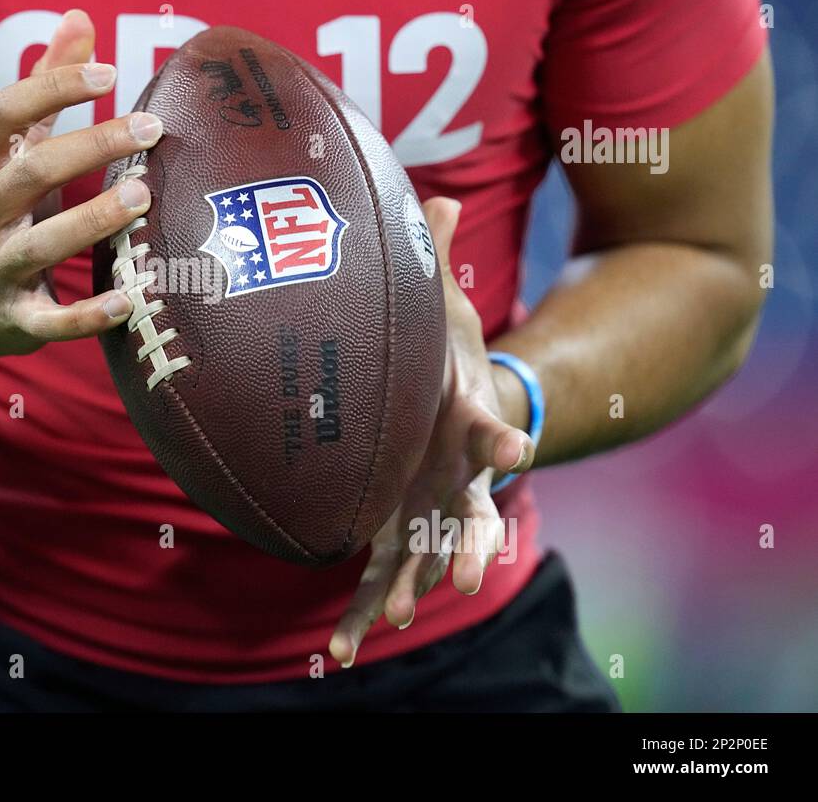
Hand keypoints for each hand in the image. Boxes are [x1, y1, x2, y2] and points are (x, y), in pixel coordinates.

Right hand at [0, 9, 162, 360]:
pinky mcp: (15, 319)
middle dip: (90, 146)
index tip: (110, 73)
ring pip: (41, 244)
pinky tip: (132, 299)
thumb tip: (79, 17)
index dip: (54, 87)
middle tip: (151, 127)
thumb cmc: (2, 210)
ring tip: (143, 195)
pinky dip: (88, 315)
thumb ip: (45, 89)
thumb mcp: (12, 152)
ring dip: (92, 219)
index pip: (4, 113)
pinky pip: (50, 321)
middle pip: (31, 171)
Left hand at [328, 197, 534, 666]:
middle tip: (459, 573)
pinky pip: (380, 574)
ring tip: (386, 623)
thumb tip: (437, 197)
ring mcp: (429, 508)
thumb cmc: (442, 355)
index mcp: (464, 420)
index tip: (513, 454)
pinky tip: (336, 652)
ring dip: (408, 588)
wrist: (451, 405)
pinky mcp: (399, 528)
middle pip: (470, 512)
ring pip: (423, 559)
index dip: (500, 440)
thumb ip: (436, 261)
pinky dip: (362, 610)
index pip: (491, 430)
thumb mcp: (439, 309)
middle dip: (466, 542)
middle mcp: (455, 473)